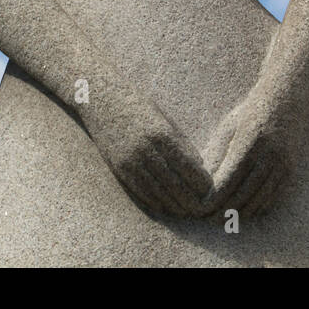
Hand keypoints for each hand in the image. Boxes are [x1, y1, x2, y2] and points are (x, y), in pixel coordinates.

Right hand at [80, 76, 212, 217]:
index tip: (209, 190)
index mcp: (162, 134)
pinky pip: (139, 189)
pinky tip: (163, 206)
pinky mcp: (118, 166)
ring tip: (184, 211)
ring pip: (157, 191)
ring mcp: (130, 160)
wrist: (99, 97)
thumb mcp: (163, 116)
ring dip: (173, 204)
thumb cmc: (136, 102)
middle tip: (200, 208)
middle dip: (189, 198)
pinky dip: (153, 200)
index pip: (188, 166)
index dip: (200, 182)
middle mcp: (146, 149)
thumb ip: (180, 140)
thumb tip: (198, 164)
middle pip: (174, 183)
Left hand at [203, 86, 302, 216]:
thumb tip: (205, 181)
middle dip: (224, 210)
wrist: (288, 97)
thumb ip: (220, 151)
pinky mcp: (291, 170)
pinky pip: (274, 197)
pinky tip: (245, 211)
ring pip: (259, 200)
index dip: (214, 199)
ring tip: (224, 219)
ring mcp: (283, 164)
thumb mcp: (231, 125)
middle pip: (243, 195)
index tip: (200, 208)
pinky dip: (258, 208)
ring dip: (241, 213)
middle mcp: (269, 156)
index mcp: (249, 143)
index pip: (228, 180)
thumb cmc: (253, 108)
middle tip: (208, 219)